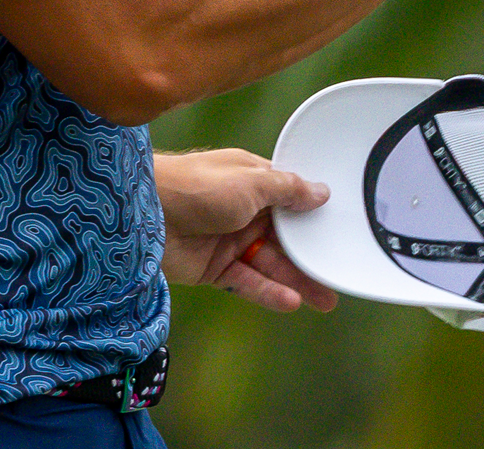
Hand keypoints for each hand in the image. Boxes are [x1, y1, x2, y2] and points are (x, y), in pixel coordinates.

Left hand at [153, 148, 338, 312]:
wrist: (143, 212)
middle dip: (311, 257)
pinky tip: (291, 301)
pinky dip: (269, 292)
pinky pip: (248, 282)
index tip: (340, 232)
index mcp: (254, 183)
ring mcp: (230, 241)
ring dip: (297, 281)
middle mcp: (245, 212)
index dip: (314, 217)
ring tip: (326, 300)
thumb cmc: (196, 186)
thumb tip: (321, 192)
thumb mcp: (252, 182)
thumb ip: (288, 190)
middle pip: (286, 239)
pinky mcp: (214, 269)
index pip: (292, 201)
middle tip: (338, 276)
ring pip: (271, 265)